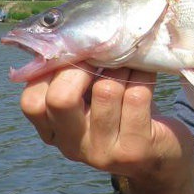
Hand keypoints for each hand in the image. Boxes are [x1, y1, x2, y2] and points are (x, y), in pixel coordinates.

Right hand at [19, 66, 192, 191]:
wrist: (161, 157)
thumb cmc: (120, 116)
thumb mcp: (88, 104)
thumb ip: (71, 81)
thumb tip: (67, 36)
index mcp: (54, 133)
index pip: (32, 102)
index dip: (50, 71)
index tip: (74, 58)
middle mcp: (73, 146)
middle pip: (61, 98)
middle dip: (82, 67)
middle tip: (100, 59)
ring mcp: (104, 152)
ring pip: (106, 89)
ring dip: (121, 67)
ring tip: (128, 64)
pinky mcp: (136, 149)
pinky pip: (137, 95)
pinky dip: (143, 76)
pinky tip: (145, 75)